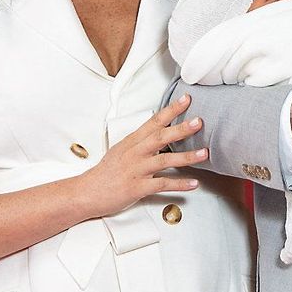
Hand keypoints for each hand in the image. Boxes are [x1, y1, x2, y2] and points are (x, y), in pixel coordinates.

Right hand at [80, 94, 207, 218]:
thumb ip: (140, 141)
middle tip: (199, 121)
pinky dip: (179, 184)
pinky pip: (162, 184)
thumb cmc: (105, 172)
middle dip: (181, 129)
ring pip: (164, 160)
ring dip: (186, 157)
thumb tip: (158, 130)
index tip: (186, 99)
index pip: (154, 121)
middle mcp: (135, 153)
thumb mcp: (121, 150)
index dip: (171, 110)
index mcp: (132, 141)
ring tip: (204, 153)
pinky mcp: (137, 187)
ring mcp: (136, 170)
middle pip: (160, 137)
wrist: (87, 192)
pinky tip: (194, 183)